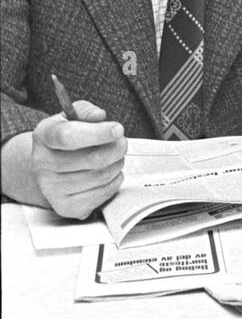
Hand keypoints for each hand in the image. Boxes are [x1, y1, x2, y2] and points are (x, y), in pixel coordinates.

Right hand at [30, 103, 126, 217]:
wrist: (49, 166)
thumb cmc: (66, 138)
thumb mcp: (71, 116)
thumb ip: (87, 111)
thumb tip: (99, 117)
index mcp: (44, 136)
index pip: (68, 136)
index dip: (97, 133)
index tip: (117, 129)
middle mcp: (42, 164)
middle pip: (91, 159)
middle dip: (116, 148)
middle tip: (122, 142)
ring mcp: (52, 188)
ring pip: (100, 176)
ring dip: (117, 164)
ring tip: (115, 156)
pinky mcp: (65, 206)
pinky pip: (102, 194)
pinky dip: (114, 181)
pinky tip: (109, 172)